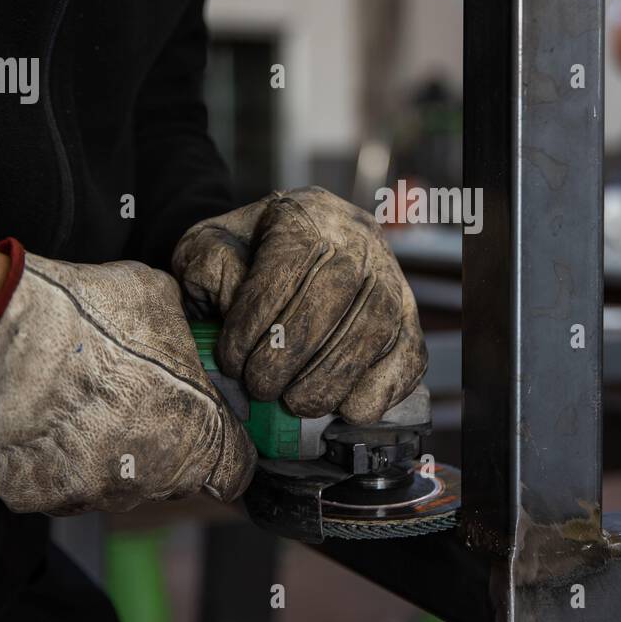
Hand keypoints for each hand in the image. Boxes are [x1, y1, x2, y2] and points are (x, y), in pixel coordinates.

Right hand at [0, 241, 255, 514]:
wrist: (6, 345)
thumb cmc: (92, 321)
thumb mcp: (161, 301)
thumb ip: (183, 332)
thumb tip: (180, 327)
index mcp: (199, 437)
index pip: (236, 472)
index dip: (227, 450)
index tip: (213, 429)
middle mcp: (152, 478)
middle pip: (173, 477)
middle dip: (162, 445)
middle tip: (134, 400)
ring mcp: (93, 494)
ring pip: (113, 482)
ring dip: (106, 452)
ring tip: (81, 403)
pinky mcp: (39, 498)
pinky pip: (57, 481)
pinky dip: (52, 458)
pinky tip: (42, 418)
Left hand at [172, 186, 426, 423]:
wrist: (288, 247)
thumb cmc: (245, 256)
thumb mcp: (209, 247)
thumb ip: (210, 267)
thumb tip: (236, 303)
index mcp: (304, 214)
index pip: (287, 264)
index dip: (256, 321)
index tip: (232, 360)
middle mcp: (357, 238)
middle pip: (335, 297)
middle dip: (291, 356)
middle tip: (261, 387)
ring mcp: (391, 276)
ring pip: (375, 327)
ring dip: (332, 378)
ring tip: (296, 402)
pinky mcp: (411, 315)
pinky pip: (410, 353)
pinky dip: (381, 388)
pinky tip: (346, 408)